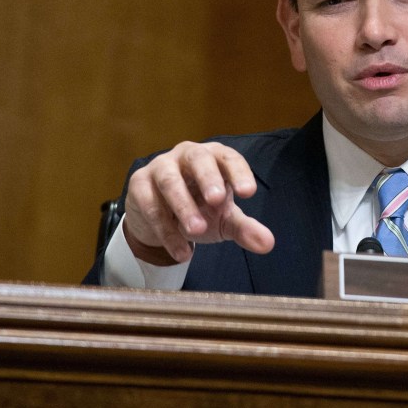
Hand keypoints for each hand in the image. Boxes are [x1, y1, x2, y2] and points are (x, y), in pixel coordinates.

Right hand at [122, 141, 275, 264]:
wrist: (159, 217)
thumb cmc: (200, 207)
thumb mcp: (224, 218)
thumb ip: (245, 228)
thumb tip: (268, 245)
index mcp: (215, 157)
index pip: (229, 158)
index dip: (239, 172)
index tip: (249, 192)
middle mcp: (188, 155)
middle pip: (198, 159)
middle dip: (208, 178)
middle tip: (217, 200)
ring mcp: (161, 167)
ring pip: (170, 182)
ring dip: (184, 206)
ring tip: (197, 232)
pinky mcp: (139, 184)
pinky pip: (151, 205)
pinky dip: (167, 230)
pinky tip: (182, 251)